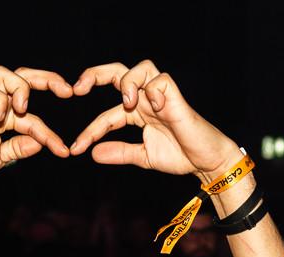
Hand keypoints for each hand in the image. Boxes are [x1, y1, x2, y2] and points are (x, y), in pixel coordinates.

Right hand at [0, 66, 71, 195]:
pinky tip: (0, 122)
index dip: (50, 111)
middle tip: (67, 91)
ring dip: (21, 88)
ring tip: (24, 110)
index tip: (68, 117)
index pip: (30, 99)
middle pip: (20, 75)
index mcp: (1, 113)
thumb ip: (19, 147)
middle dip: (46, 78)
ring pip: (4, 74)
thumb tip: (40, 142)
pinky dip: (0, 103)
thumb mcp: (2, 157)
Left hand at [69, 60, 239, 180]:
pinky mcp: (177, 98)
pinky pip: (161, 80)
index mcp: (137, 112)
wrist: (206, 162)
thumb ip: (120, 152)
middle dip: (94, 74)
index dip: (90, 130)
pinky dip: (153, 91)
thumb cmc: (180, 156)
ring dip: (127, 82)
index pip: (106, 113)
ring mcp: (161, 96)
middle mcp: (147, 100)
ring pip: (140, 67)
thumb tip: (93, 154)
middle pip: (117, 72)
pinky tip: (154, 108)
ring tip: (126, 103)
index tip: (77, 148)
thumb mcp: (142, 156)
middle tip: (77, 89)